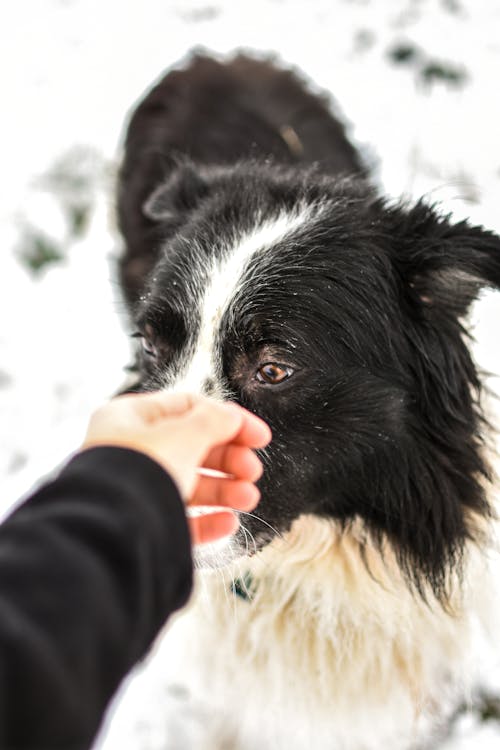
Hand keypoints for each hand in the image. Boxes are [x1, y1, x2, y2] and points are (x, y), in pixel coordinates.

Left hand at [82, 392, 271, 544]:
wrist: (111, 532)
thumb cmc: (136, 474)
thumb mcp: (183, 435)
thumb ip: (214, 422)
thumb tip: (231, 416)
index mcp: (130, 418)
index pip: (188, 409)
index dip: (228, 421)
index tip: (258, 437)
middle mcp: (131, 452)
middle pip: (194, 448)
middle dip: (229, 460)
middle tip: (252, 470)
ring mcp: (136, 489)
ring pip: (191, 485)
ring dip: (225, 490)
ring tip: (248, 498)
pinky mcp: (143, 524)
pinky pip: (182, 519)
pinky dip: (208, 520)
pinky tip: (228, 522)